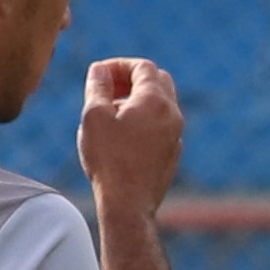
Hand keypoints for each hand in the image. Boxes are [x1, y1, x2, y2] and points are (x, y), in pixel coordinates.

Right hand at [78, 58, 184, 220]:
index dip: (119, 65)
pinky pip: (161, 126)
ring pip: (161, 104)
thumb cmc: (108, 159)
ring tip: (111, 113)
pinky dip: (145, 120)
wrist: (128, 204)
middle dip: (132, 79)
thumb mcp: (93, 116)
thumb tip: (100, 70)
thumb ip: (97, 86)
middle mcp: (172, 114)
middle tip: (108, 89)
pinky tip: (123, 136)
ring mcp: (176, 135)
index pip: (142, 66)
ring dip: (138, 100)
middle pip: (158, 81)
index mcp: (155, 100)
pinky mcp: (173, 154)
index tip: (100, 75)